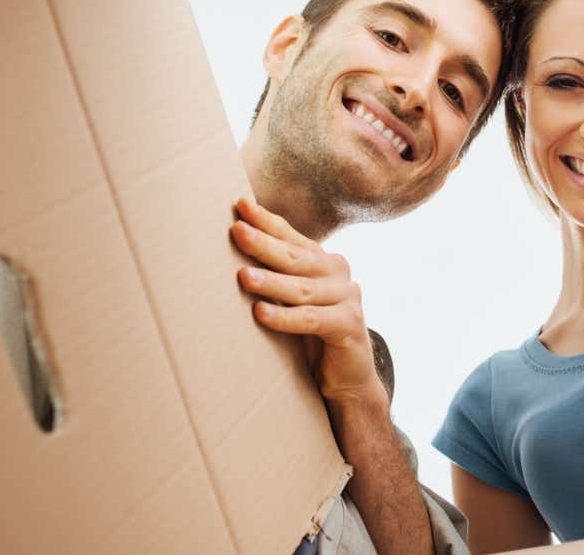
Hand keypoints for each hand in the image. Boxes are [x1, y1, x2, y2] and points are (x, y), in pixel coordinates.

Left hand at [231, 197, 385, 406]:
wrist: (348, 378)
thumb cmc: (312, 337)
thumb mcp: (294, 300)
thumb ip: (277, 277)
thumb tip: (233, 252)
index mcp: (324, 262)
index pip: (292, 237)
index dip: (267, 221)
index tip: (240, 205)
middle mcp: (339, 274)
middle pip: (297, 257)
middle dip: (264, 244)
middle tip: (238, 232)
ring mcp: (348, 298)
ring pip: (302, 289)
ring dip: (271, 282)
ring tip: (243, 277)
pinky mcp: (350, 325)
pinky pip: (312, 319)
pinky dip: (285, 317)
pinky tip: (261, 313)